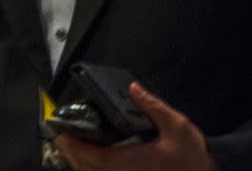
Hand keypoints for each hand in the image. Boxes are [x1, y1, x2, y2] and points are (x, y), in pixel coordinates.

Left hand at [55, 83, 218, 170]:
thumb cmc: (192, 157)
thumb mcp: (177, 127)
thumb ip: (153, 107)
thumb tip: (133, 88)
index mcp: (129, 164)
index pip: (90, 156)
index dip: (71, 144)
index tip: (60, 131)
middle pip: (85, 168)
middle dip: (69, 151)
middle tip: (59, 134)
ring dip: (78, 162)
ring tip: (70, 144)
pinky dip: (91, 168)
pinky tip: (90, 157)